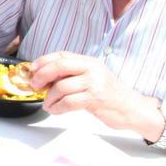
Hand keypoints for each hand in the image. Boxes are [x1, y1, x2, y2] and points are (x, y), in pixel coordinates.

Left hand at [28, 52, 162, 138]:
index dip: (43, 62)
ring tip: (48, 104)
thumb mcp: (92, 78)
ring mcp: (95, 83)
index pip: (61, 55)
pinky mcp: (96, 99)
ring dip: (49, 98)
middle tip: (35, 86)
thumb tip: (43, 77)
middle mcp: (92, 69)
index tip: (32, 70)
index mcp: (89, 61)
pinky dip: (57, 108)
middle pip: (58, 66)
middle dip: (41, 76)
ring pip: (61, 87)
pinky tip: (55, 110)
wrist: (133, 109)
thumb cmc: (109, 95)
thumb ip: (72, 74)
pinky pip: (68, 102)